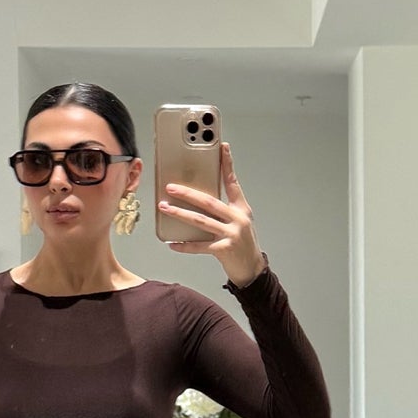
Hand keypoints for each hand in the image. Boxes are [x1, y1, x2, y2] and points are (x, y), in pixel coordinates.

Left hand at [157, 141, 264, 285]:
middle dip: (188, 193)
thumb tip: (199, 199)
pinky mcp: (223, 250)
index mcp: (241, 209)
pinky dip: (184, 245)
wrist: (252, 270)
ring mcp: (231, 234)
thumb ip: (225, 210)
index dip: (227, 164)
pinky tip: (172, 243)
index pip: (233, 182)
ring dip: (180, 214)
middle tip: (170, 187)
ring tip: (165, 208)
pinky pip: (199, 246)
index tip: (221, 147)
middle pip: (209, 202)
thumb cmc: (243, 244)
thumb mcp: (239, 222)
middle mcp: (237, 219)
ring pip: (200, 221)